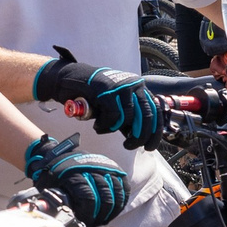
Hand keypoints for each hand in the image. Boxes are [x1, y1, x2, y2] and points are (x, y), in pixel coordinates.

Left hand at [25, 133, 127, 226]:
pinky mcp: (114, 168)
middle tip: (94, 223)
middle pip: (106, 198)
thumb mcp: (47, 187)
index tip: (84, 223)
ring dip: (111, 210)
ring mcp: (104, 166)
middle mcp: (91, 168)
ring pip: (116, 193)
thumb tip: (54, 217)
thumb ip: (51, 202)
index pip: (89, 198)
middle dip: (101, 216)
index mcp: (73, 173)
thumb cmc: (53, 176)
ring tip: (103, 218)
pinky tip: (113, 209)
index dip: (88, 215)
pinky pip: (124, 187)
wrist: (59, 156)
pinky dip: (121, 200)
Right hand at [33, 51, 163, 149]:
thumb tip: (142, 139)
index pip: (156, 112)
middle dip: (140, 136)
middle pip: (147, 116)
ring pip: (130, 118)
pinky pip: (113, 116)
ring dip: (115, 130)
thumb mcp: (117, 108)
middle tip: (129, 146)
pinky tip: (97, 124)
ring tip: (102, 128)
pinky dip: (104, 125)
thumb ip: (130, 120)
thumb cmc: (94, 96)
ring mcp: (121, 86)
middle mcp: (134, 84)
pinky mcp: (108, 89)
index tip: (150, 147)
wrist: (70, 80)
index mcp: (139, 88)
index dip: (155, 132)